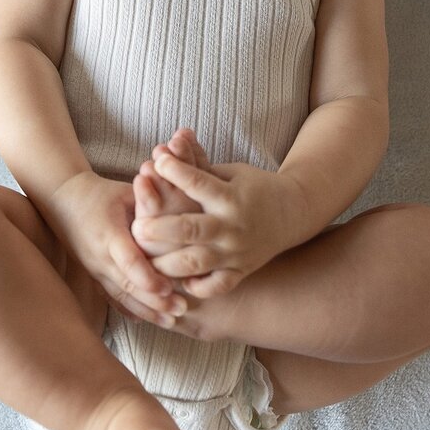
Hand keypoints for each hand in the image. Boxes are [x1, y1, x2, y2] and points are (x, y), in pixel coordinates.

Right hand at [48, 171, 184, 325]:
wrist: (62, 200)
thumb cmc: (101, 193)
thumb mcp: (126, 193)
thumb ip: (151, 202)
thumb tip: (181, 208)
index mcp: (109, 234)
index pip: (128, 261)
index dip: (148, 277)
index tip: (169, 288)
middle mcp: (99, 256)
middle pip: (127, 285)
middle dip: (154, 301)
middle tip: (181, 309)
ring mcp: (94, 269)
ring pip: (120, 296)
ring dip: (145, 311)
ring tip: (171, 321)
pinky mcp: (92, 275)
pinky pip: (110, 297)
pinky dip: (128, 309)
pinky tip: (145, 320)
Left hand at [131, 151, 308, 298]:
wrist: (293, 213)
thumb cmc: (253, 187)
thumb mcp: (231, 171)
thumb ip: (197, 163)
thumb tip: (167, 143)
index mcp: (231, 197)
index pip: (198, 183)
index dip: (175, 171)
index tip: (154, 161)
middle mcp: (232, 226)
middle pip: (191, 230)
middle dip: (161, 229)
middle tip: (136, 227)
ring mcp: (236, 252)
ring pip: (196, 263)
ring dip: (167, 264)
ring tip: (145, 261)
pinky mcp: (240, 271)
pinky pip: (216, 286)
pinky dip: (196, 286)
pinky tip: (177, 281)